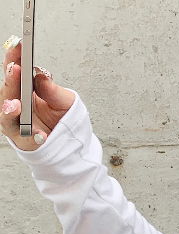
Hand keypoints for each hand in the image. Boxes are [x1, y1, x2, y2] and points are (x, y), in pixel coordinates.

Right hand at [2, 34, 74, 150]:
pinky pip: (26, 140)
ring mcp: (17, 124)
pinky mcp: (25, 142)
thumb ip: (54, 90)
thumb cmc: (63, 118)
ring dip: (10, 110)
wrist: (70, 143)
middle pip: (7, 91)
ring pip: (7, 116)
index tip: (18, 44)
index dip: (14, 57)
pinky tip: (40, 135)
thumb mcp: (65, 101)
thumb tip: (42, 76)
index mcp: (24, 90)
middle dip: (10, 80)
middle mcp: (17, 105)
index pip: (15, 71)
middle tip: (15, 69)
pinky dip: (32, 137)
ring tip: (16, 105)